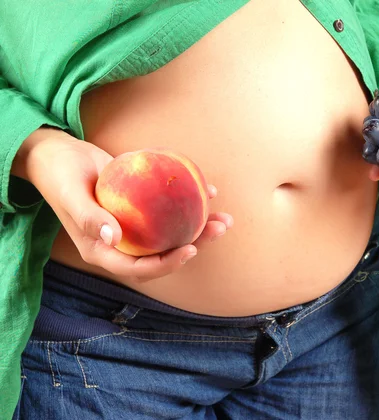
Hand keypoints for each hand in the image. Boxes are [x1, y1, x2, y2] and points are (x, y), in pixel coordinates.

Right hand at [24, 128, 232, 281]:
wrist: (59, 154)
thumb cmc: (59, 174)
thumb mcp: (70, 194)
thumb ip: (88, 217)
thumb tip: (113, 237)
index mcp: (103, 250)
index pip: (139, 268)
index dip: (166, 264)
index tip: (190, 249)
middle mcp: (122, 243)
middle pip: (162, 253)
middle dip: (194, 246)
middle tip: (219, 228)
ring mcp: (133, 226)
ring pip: (170, 234)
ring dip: (199, 227)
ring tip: (224, 218)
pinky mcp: (141, 208)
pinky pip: (168, 211)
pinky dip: (188, 203)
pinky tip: (209, 191)